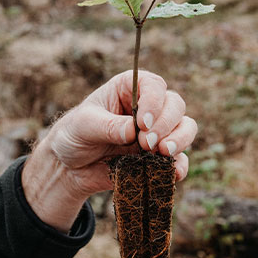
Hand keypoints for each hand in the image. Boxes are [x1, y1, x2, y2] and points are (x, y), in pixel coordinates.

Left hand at [22, 70, 198, 229]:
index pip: (154, 85)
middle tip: (146, 142)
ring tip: (163, 153)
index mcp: (130, 89)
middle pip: (175, 105)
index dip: (154, 101)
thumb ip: (107, 126)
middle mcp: (149, 106)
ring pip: (186, 127)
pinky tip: (172, 173)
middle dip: (166, 124)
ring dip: (180, 139)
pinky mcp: (161, 157)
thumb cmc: (75, 135)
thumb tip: (132, 130)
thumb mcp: (83, 126)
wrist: (71, 167)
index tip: (142, 123)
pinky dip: (180, 166)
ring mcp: (159, 132)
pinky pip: (181, 159)